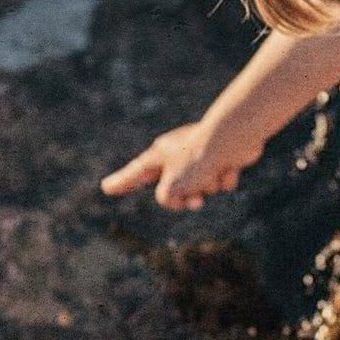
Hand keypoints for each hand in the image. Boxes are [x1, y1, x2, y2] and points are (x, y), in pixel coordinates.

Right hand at [100, 120, 263, 210]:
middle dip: (186, 198)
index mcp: (160, 155)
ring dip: (208, 188)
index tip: (107, 187)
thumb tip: (188, 197)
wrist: (233, 137)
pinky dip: (225, 178)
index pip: (135, 173)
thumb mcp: (171, 187)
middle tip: (195, 201)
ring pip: (201, 188)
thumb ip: (166, 198)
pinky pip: (220, 181)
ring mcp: (201, 155)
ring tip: (213, 174)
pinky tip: (229, 167)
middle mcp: (178, 153)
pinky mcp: (222, 157)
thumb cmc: (197, 160)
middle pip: (174, 188)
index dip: (122, 182)